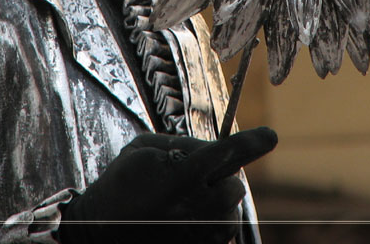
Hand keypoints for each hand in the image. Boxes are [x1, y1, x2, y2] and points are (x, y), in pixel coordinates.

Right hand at [59, 126, 276, 243]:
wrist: (100, 230)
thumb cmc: (122, 183)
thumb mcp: (144, 149)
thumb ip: (183, 144)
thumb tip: (214, 150)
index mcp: (180, 176)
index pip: (227, 153)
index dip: (252, 143)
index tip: (270, 136)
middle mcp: (195, 208)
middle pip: (234, 187)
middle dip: (220, 180)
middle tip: (193, 181)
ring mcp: (199, 236)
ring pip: (230, 213)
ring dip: (216, 205)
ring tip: (181, 206)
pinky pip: (222, 234)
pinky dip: (210, 225)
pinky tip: (182, 223)